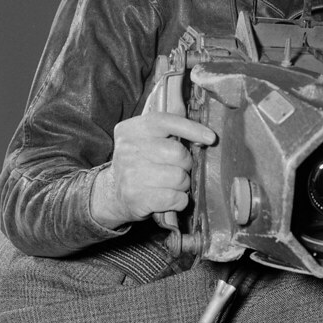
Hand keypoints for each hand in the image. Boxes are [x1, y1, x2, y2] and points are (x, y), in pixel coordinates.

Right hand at [90, 112, 215, 229]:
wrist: (112, 193)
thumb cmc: (139, 162)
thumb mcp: (145, 138)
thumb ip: (169, 129)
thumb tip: (204, 133)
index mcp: (132, 129)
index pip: (167, 121)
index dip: (192, 129)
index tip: (210, 138)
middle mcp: (129, 149)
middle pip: (178, 153)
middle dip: (186, 163)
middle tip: (178, 167)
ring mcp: (131, 174)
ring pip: (180, 178)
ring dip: (183, 184)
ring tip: (171, 184)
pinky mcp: (137, 198)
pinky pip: (176, 198)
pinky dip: (179, 200)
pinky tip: (170, 198)